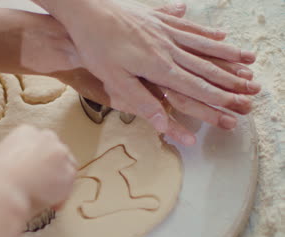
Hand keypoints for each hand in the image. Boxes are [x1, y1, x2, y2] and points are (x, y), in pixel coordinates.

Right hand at [0, 124, 76, 217]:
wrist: (0, 192)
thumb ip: (13, 159)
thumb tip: (15, 170)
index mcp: (26, 131)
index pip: (39, 142)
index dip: (37, 160)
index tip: (33, 173)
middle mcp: (46, 138)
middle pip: (56, 151)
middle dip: (52, 167)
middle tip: (43, 185)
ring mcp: (60, 154)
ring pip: (67, 166)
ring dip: (59, 180)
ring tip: (46, 198)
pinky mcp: (69, 173)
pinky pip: (70, 185)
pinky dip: (62, 196)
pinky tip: (50, 205)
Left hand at [36, 0, 259, 134]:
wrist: (87, 10)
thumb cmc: (96, 46)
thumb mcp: (113, 79)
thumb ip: (141, 100)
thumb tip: (163, 123)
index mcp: (158, 66)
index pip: (194, 86)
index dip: (216, 97)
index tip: (236, 105)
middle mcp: (167, 48)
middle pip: (205, 67)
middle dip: (230, 79)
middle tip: (252, 87)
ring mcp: (165, 31)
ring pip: (203, 46)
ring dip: (227, 56)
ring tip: (248, 61)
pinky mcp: (158, 19)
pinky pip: (190, 27)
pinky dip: (207, 34)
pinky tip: (220, 36)